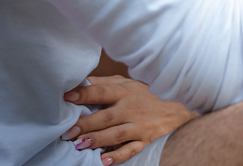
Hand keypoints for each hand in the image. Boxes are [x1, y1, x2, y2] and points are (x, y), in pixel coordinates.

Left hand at [63, 75, 196, 164]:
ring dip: (98, 140)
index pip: (101, 91)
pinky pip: (131, 150)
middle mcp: (130, 108)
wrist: (175, 109)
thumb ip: (104, 84)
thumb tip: (80, 83)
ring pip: (116, 134)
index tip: (67, 97)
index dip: (84, 93)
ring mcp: (138, 126)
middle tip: (68, 131)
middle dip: (86, 124)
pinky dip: (118, 156)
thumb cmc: (144, 95)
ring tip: (80, 145)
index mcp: (124, 92)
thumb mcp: (126, 84)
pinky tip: (104, 161)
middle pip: (106, 116)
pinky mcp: (145, 140)